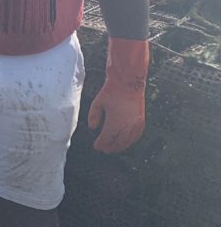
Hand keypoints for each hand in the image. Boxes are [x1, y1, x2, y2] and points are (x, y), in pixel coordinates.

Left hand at [88, 37, 148, 153]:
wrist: (128, 83)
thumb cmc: (112, 91)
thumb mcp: (98, 102)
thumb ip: (94, 116)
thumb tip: (92, 127)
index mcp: (115, 123)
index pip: (107, 139)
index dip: (101, 144)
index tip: (97, 147)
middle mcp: (126, 127)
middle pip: (117, 143)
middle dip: (110, 148)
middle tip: (104, 150)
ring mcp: (135, 125)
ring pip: (127, 142)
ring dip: (120, 146)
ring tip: (113, 148)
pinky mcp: (141, 122)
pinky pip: (136, 137)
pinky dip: (130, 141)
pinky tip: (125, 142)